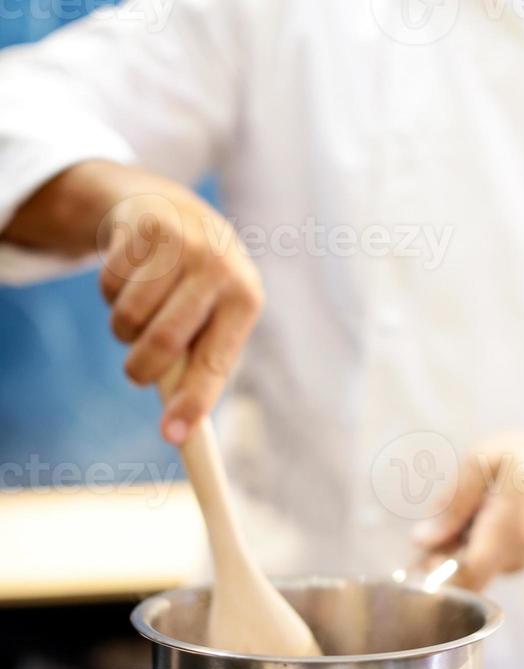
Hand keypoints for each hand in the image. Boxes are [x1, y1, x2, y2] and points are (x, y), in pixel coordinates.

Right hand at [98, 171, 262, 443]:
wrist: (171, 210)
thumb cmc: (195, 288)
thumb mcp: (211, 319)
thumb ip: (198, 367)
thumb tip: (179, 430)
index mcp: (246, 299)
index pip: (216, 363)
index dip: (193, 402)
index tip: (171, 435)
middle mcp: (220, 267)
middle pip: (163, 342)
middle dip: (140, 370)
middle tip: (136, 374)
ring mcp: (182, 242)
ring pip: (128, 317)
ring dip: (123, 329)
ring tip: (140, 312)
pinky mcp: (145, 224)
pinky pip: (108, 286)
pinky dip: (110, 294)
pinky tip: (130, 275)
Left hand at [412, 431, 523, 590]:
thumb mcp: (484, 460)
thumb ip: (454, 501)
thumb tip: (421, 539)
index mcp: (508, 526)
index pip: (468, 572)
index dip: (437, 575)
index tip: (419, 559)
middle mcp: (514, 554)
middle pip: (461, 578)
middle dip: (437, 559)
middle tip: (440, 522)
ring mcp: (516, 563)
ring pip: (468, 571)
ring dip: (452, 548)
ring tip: (469, 510)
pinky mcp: (514, 564)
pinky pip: (480, 563)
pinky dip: (468, 545)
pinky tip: (480, 518)